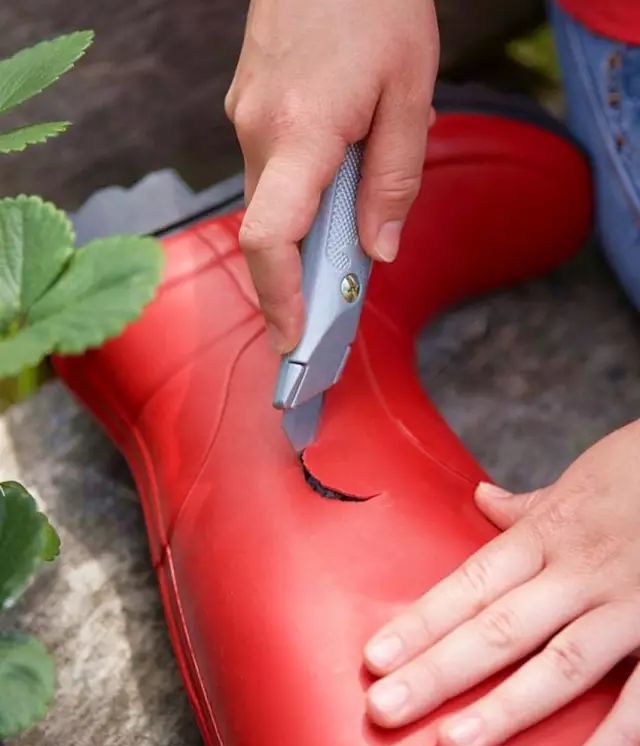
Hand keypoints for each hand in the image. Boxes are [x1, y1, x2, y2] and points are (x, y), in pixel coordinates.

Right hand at [225, 0, 438, 352]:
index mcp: (301, 130)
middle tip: (334, 308)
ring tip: (348, 235)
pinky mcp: (247, 107)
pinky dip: (297, 197)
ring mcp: (244, 116)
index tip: (294, 340)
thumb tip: (377, 250)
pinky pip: (270, 171)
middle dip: (299, 278)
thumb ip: (394, 179)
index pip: (270, 237)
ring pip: (270, 201)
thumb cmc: (377, 4)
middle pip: (270, 230)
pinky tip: (333, 184)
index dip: (279, 298)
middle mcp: (258, 129)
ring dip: (303, 233)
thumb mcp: (410, 93)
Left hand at [364, 420, 639, 745]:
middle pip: (498, 628)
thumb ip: (528, 507)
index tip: (375, 659)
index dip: (421, 622)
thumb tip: (482, 499)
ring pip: (560, 663)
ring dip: (505, 708)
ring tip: (453, 745)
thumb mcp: (575, 483)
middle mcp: (578, 573)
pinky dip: (617, 735)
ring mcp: (627, 606)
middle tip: (384, 710)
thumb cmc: (635, 476)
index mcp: (546, 536)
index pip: (470, 583)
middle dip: (438, 672)